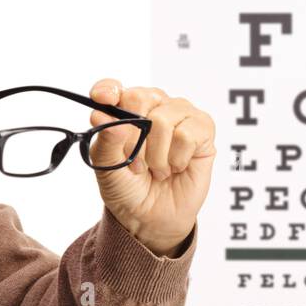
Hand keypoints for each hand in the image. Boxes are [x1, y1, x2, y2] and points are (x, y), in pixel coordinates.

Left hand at [86, 78, 215, 256]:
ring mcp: (180, 115)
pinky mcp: (202, 129)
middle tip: (134, 163)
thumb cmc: (128, 188)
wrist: (150, 217)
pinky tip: (175, 167)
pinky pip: (188, 133)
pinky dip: (176, 157)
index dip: (107, 91)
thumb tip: (102, 116)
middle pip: (140, 98)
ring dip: (156, 154)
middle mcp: (153, 106)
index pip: (113, 88)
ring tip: (156, 170)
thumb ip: (104, 141)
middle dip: (133, 138)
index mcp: (125, 110)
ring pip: (164, 119)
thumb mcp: (106, 168)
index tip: (102, 100)